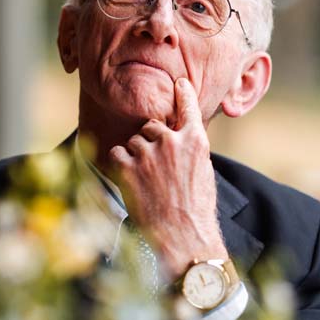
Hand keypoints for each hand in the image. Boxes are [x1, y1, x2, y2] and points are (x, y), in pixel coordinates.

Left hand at [108, 78, 226, 277]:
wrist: (184, 236)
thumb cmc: (196, 210)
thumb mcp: (203, 173)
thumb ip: (190, 150)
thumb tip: (179, 140)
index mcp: (195, 140)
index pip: (188, 107)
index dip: (183, 93)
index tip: (179, 83)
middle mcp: (171, 140)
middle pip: (151, 126)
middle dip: (149, 141)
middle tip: (154, 167)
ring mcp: (148, 153)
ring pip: (133, 142)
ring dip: (135, 157)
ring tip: (146, 182)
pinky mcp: (128, 167)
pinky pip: (116, 154)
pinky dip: (120, 166)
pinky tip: (131, 183)